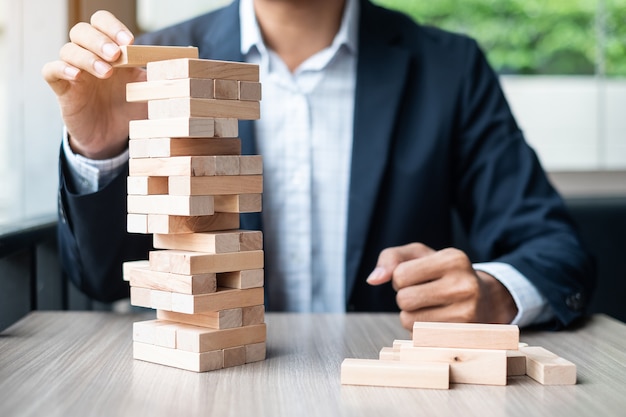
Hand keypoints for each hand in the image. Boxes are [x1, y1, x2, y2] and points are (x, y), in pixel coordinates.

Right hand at [41, 10, 147, 158]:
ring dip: (87, 57)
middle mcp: (90, 56)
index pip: (102, 23)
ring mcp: (74, 71)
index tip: (129, 41)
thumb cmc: (129, 109)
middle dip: (99, 40)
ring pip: (68, 49)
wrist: (112, 138)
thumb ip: (161, 74)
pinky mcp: (62, 89)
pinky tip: (76, 75)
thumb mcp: (149, 90)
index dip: (112, 27)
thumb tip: (187, 59)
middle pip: (82, 31)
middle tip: (116, 55)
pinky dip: (61, 68)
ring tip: (106, 72)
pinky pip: (51, 70)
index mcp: (111, 52)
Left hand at [366, 243, 517, 329]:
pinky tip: (436, 320)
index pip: (400, 275)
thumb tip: (372, 280)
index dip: (399, 278)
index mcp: (453, 259)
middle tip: (421, 294)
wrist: (486, 299)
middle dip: (404, 298)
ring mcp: (467, 313)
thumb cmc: (445, 274)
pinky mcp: (462, 336)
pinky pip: (420, 337)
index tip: (416, 278)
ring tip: (430, 307)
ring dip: (411, 315)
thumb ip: (391, 258)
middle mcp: (464, 285)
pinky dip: (420, 330)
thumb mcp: (420, 255)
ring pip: (409, 321)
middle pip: (404, 299)